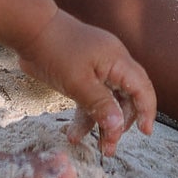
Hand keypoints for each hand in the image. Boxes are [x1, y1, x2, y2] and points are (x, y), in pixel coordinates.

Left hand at [17, 8, 156, 155]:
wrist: (30, 30)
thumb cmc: (56, 50)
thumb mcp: (78, 82)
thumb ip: (100, 104)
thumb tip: (118, 126)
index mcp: (117, 61)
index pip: (142, 88)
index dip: (147, 110)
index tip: (146, 132)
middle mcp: (112, 64)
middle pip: (126, 98)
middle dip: (120, 124)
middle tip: (109, 147)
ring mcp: (97, 68)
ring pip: (107, 101)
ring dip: (102, 124)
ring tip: (95, 147)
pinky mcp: (82, 74)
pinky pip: (90, 98)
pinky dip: (85, 115)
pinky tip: (73, 133)